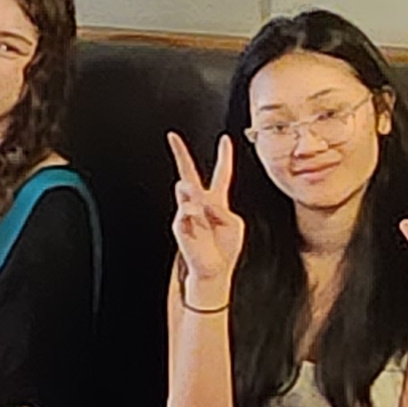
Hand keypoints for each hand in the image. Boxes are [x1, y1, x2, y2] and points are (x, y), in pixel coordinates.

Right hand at [165, 135, 240, 297]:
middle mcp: (201, 203)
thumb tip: (203, 203)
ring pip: (188, 192)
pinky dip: (193, 215)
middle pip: (189, 174)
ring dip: (192, 195)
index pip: (221, 174)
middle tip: (173, 137)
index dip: (224, 156)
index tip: (225, 140)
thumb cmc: (225, 248)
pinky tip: (196, 220)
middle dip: (180, 155)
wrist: (214, 269)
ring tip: (198, 205)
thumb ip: (222, 209)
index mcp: (217, 200)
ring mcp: (188, 212)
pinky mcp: (180, 224)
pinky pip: (185, 212)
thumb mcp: (235, 224)